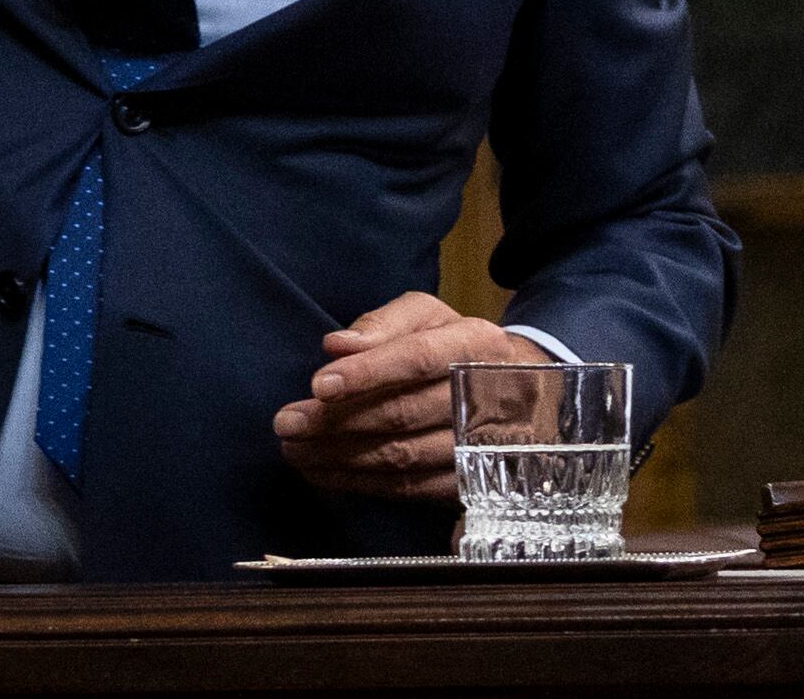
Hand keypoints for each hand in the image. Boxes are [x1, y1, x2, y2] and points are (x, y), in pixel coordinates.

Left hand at [272, 293, 554, 499]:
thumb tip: (336, 346)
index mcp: (475, 343)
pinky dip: (363, 484)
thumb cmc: (453, 344)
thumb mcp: (425, 316)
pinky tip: (325, 473)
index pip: (417, 359)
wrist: (516, 390)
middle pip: (404, 415)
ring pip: (404, 458)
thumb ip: (382, 324)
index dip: (367, 373)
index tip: (318, 386)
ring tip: (295, 451)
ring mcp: (483, 447)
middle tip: (287, 424)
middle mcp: (485, 396)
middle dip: (337, 421)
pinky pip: (411, 488)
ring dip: (341, 458)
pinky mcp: (472, 483)